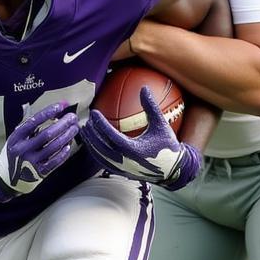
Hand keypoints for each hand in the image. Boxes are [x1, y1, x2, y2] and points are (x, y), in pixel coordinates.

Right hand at [0, 101, 78, 201]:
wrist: (6, 177)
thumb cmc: (15, 152)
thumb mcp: (17, 137)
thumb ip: (32, 125)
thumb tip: (54, 112)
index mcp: (16, 137)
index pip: (34, 121)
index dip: (48, 112)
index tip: (61, 106)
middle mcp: (23, 149)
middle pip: (47, 134)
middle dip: (63, 124)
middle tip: (72, 117)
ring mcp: (31, 162)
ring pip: (54, 146)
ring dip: (67, 136)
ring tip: (74, 128)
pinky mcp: (40, 172)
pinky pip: (55, 161)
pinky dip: (64, 152)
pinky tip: (69, 144)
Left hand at [82, 86, 202, 189]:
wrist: (174, 170)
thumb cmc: (168, 147)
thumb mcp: (161, 125)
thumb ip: (151, 107)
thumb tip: (144, 87)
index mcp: (133, 149)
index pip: (111, 135)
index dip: (100, 123)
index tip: (94, 112)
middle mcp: (125, 161)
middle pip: (101, 146)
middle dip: (92, 133)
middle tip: (86, 120)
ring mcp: (122, 168)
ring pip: (100, 156)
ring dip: (90, 143)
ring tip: (85, 131)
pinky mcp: (122, 172)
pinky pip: (104, 163)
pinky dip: (96, 153)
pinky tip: (92, 144)